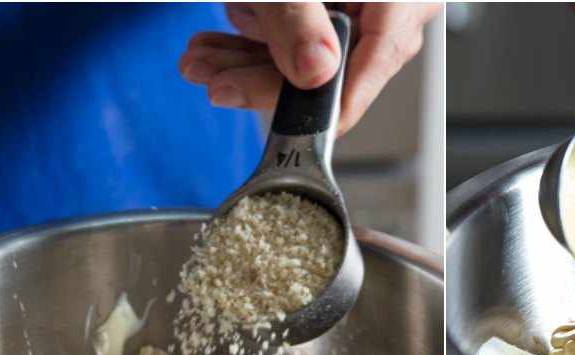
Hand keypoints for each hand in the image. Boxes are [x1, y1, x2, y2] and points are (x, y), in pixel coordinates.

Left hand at [179, 3, 440, 133]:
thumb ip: (296, 19)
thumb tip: (315, 71)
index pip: (372, 66)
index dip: (322, 105)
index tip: (278, 122)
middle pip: (333, 67)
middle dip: (263, 77)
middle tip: (214, 80)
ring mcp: (367, 3)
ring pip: (310, 57)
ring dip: (247, 62)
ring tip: (203, 60)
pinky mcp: (336, 4)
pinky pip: (303, 36)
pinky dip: (257, 41)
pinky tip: (219, 45)